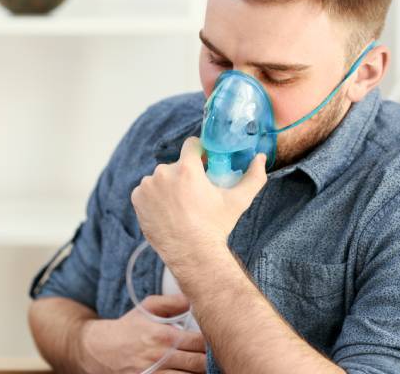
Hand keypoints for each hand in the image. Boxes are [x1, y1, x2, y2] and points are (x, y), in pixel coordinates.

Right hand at [78, 294, 206, 373]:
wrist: (97, 350)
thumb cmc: (126, 328)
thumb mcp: (147, 308)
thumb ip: (172, 302)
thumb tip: (193, 298)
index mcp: (164, 336)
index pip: (201, 342)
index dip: (214, 343)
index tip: (220, 339)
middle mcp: (160, 357)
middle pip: (200, 364)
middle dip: (211, 361)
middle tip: (218, 357)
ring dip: (199, 373)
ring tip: (205, 367)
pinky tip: (188, 373)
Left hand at [130, 137, 266, 268]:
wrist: (192, 254)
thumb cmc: (216, 227)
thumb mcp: (238, 201)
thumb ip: (253, 177)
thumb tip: (261, 158)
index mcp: (186, 169)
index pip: (191, 144)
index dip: (199, 153)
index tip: (204, 164)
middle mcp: (164, 173)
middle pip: (177, 164)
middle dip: (185, 174)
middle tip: (195, 194)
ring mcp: (148, 186)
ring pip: (161, 177)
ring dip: (169, 185)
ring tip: (180, 205)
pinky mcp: (138, 199)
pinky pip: (147, 190)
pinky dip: (155, 197)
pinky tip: (167, 211)